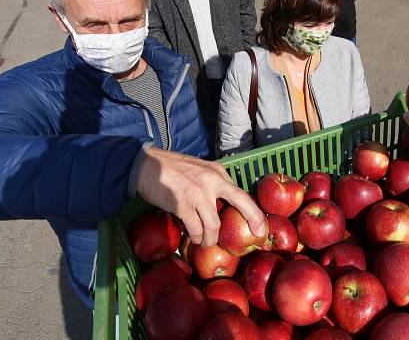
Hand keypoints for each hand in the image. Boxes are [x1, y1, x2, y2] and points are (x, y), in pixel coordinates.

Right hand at [136, 148, 265, 246]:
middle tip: (256, 236)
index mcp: (218, 172)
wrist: (146, 165)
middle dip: (253, 220)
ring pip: (214, 226)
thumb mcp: (199, 170)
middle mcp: (212, 180)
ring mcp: (198, 193)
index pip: (242, 193)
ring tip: (204, 242)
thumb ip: (213, 183)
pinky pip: (195, 229)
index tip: (262, 228)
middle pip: (241, 202)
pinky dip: (195, 238)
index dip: (254, 212)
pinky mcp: (182, 204)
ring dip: (210, 239)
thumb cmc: (172, 170)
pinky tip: (192, 238)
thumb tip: (223, 206)